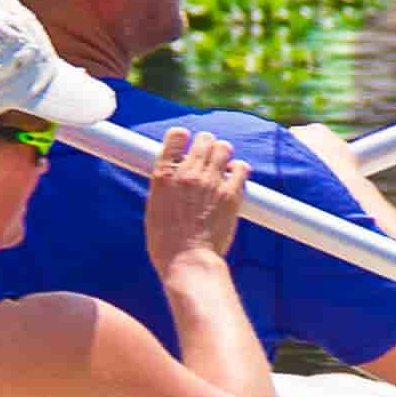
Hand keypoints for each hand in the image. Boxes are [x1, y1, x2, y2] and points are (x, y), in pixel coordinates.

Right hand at [138, 126, 247, 268]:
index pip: (176, 136)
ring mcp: (211, 182)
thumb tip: (174, 174)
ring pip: (223, 148)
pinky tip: (234, 178)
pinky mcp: (230, 193)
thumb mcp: (154, 207)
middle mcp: (188, 173)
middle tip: (206, 158)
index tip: (184, 145)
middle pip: (204, 138)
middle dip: (206, 145)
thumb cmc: (166, 241)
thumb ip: (165, 185)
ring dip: (222, 154)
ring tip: (221, 167)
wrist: (188, 260)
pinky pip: (241, 168)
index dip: (182, 138)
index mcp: (164, 175)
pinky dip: (238, 170)